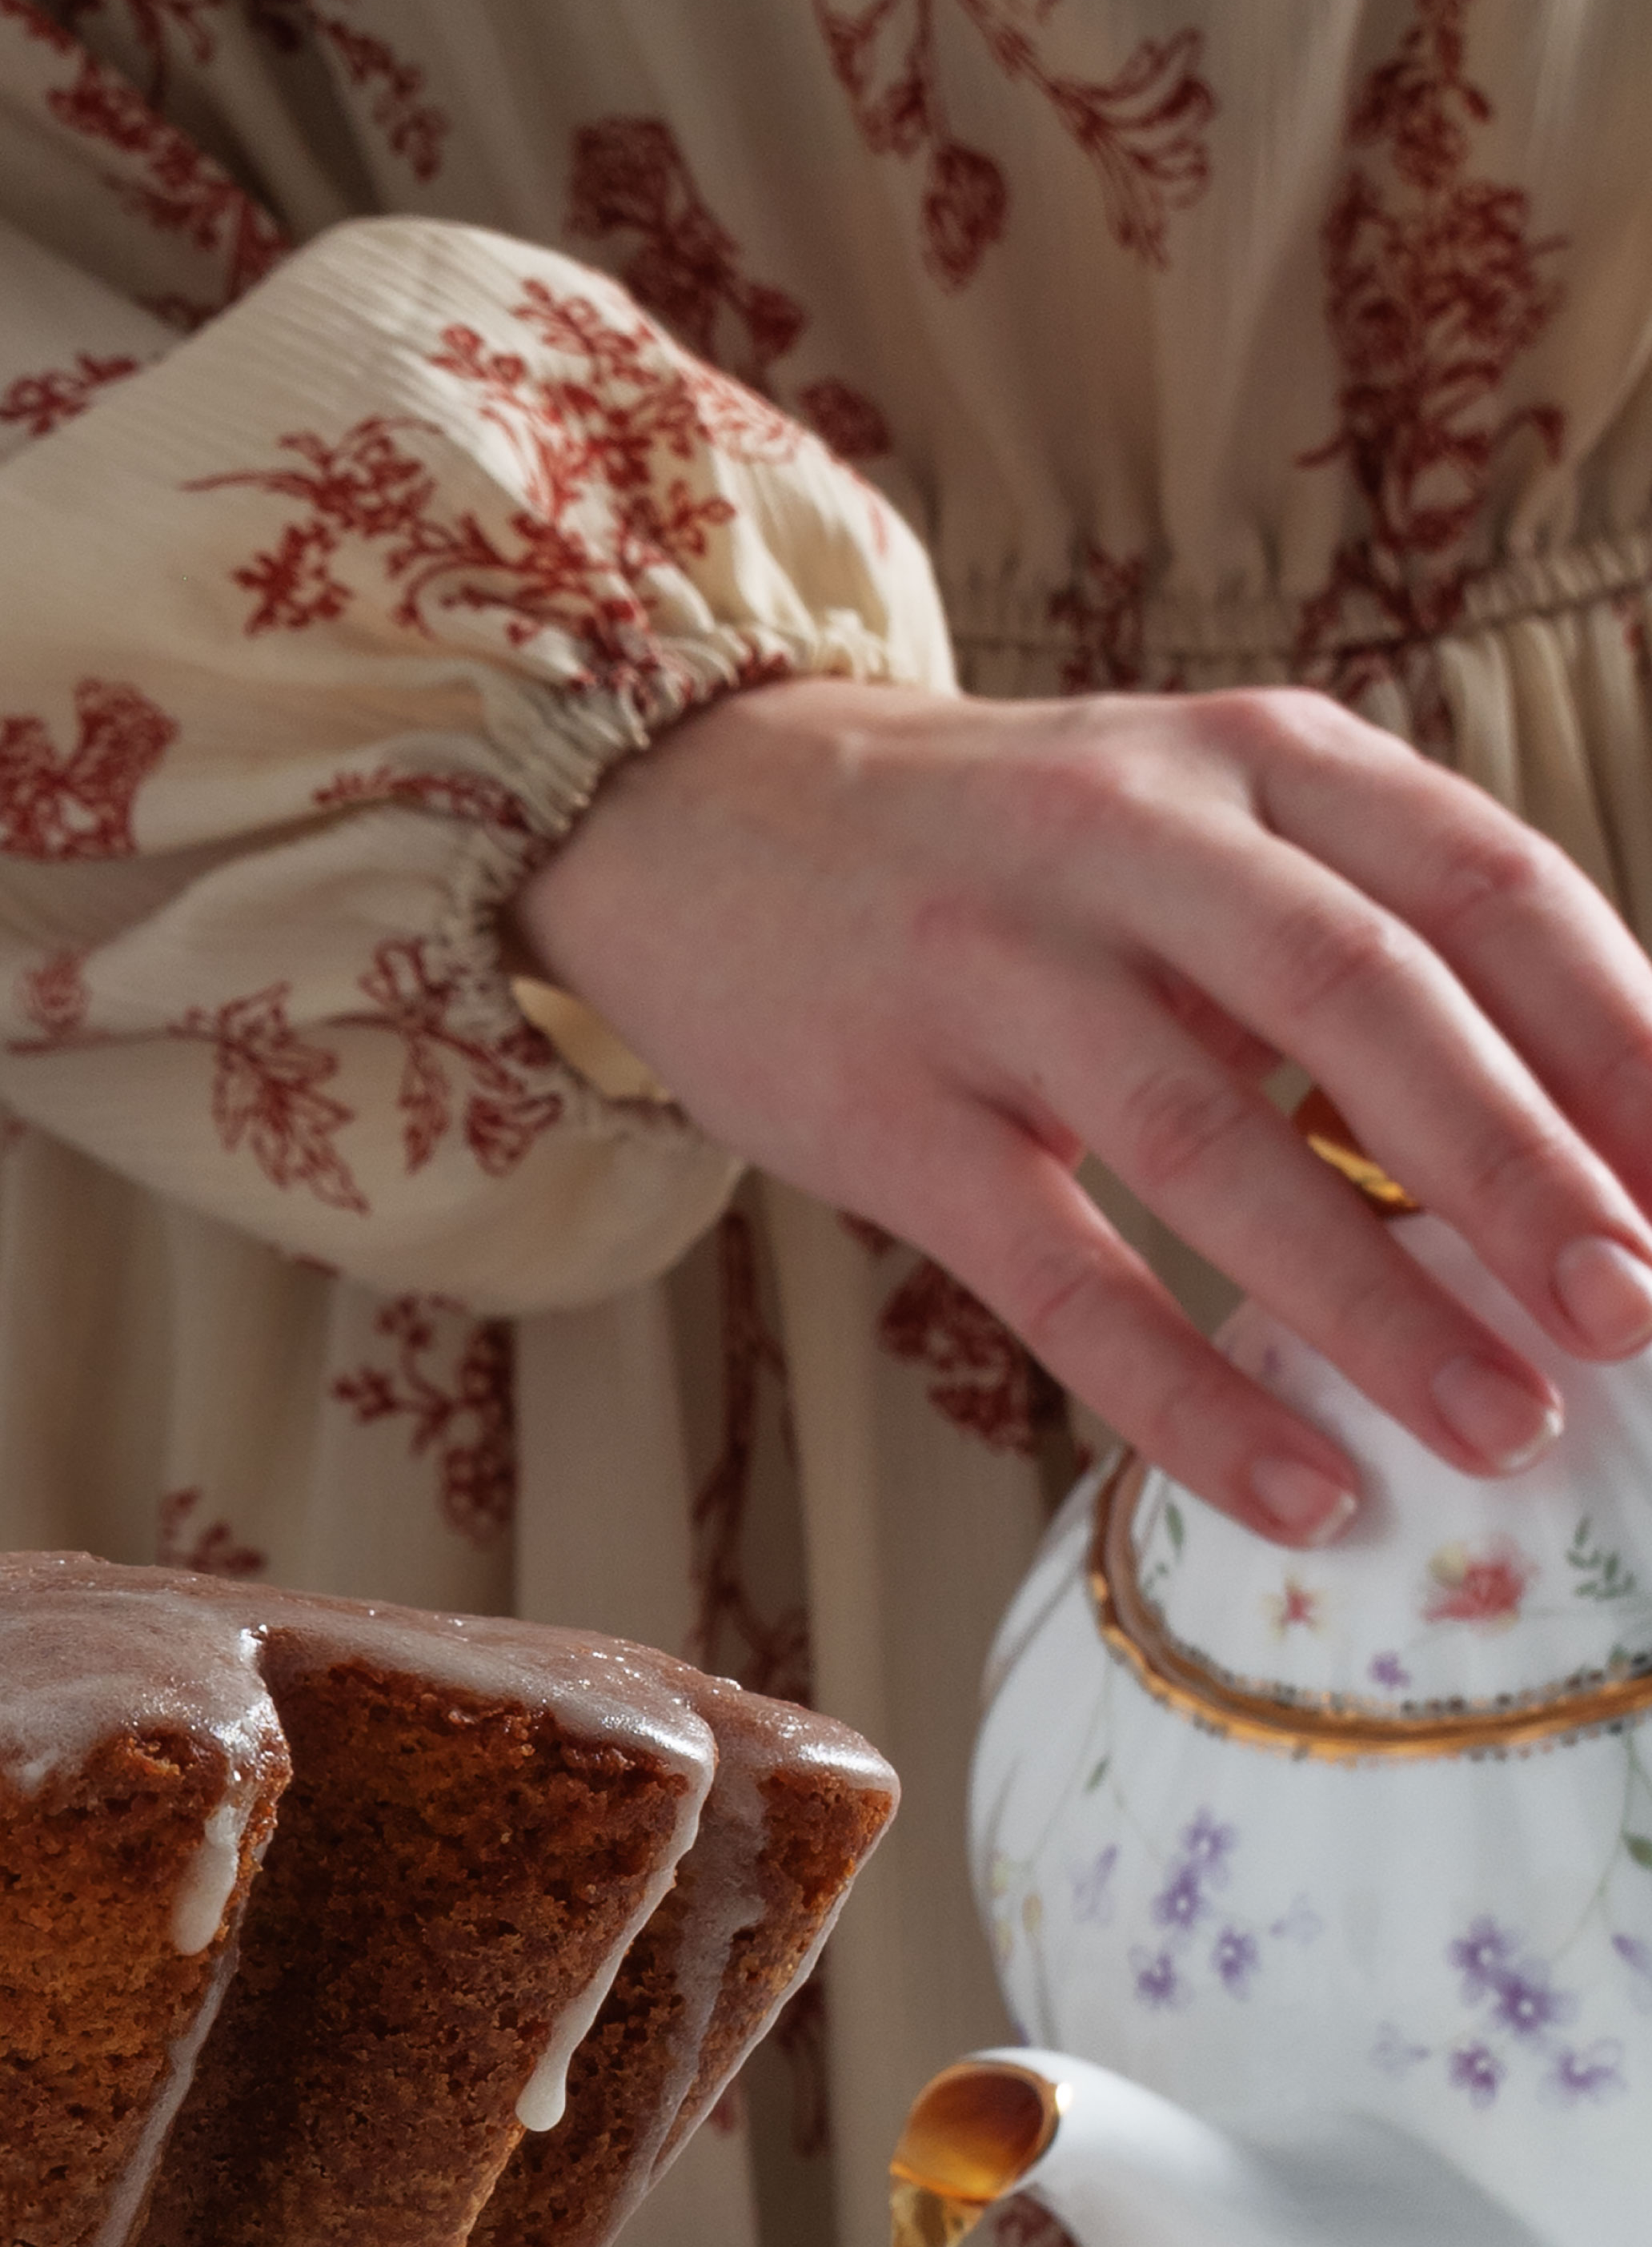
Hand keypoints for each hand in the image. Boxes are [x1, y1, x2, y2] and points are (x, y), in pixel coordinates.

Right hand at [509, 678, 1651, 1541]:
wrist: (688, 814)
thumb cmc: (989, 849)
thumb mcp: (1190, 814)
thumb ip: (1357, 926)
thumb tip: (1586, 1137)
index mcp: (1250, 761)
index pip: (1487, 888)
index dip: (1622, 1039)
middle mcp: (1128, 841)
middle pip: (1367, 1004)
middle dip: (1524, 1173)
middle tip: (1634, 1313)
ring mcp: (989, 975)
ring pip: (1211, 1146)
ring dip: (1374, 1302)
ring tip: (1498, 1424)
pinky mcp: (883, 1114)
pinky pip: (1057, 1273)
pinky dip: (1183, 1392)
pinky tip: (1293, 1484)